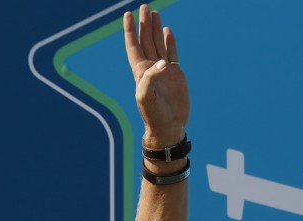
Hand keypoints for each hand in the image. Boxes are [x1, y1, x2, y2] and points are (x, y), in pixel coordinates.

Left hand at [124, 4, 189, 147]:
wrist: (168, 126)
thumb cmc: (154, 114)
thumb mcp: (147, 97)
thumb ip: (151, 78)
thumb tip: (162, 62)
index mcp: (140, 72)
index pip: (133, 46)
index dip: (130, 31)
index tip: (127, 15)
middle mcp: (150, 68)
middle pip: (146, 40)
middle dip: (144, 24)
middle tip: (143, 7)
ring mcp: (163, 70)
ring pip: (158, 44)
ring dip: (155, 29)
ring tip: (154, 13)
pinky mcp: (175, 74)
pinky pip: (171, 53)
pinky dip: (169, 41)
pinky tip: (167, 31)